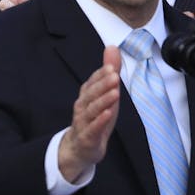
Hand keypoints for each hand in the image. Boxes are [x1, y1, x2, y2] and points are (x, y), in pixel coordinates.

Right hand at [57, 46, 120, 182]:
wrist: (80, 148)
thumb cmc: (95, 119)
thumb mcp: (105, 95)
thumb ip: (108, 72)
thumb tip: (112, 47)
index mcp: (87, 96)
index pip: (92, 82)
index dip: (101, 74)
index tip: (111, 66)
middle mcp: (83, 107)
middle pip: (91, 94)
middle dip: (102, 84)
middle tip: (114, 75)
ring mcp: (84, 122)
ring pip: (92, 110)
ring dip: (103, 101)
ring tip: (115, 93)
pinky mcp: (88, 137)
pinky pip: (93, 128)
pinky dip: (100, 121)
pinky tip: (108, 113)